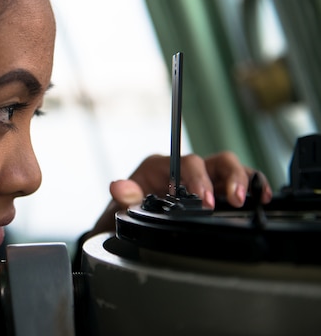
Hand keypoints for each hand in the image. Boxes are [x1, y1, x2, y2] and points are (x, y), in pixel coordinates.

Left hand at [89, 151, 272, 236]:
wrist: (130, 219)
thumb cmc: (128, 207)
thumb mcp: (121, 204)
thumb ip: (124, 196)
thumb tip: (119, 188)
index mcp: (163, 166)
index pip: (187, 164)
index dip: (199, 180)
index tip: (205, 201)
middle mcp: (186, 169)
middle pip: (216, 161)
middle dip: (230, 178)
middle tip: (234, 200)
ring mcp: (203, 180)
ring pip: (231, 169)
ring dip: (244, 182)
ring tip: (255, 199)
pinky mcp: (215, 191)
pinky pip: (238, 183)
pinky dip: (251, 187)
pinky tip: (262, 198)